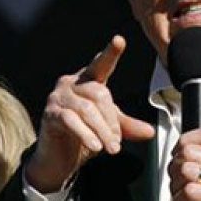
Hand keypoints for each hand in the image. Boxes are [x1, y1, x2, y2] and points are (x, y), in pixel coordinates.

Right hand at [26, 35, 154, 192]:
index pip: (100, 64)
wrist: (57, 159)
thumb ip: (126, 126)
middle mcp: (70, 83)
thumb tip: (150, 132)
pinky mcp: (50, 114)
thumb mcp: (108, 129)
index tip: (119, 40)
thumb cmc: (82, 137)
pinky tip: (95, 147)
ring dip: (102, 131)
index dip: (110, 53)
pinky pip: (71, 121)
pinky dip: (85, 134)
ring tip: (111, 148)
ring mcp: (57, 97)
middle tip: (117, 142)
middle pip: (99, 94)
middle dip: (112, 121)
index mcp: (87, 81)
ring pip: (87, 109)